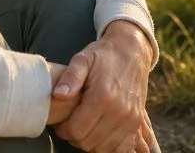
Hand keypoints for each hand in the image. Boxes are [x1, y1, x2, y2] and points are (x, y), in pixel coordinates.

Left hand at [51, 21, 154, 151]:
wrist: (131, 51)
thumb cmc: (103, 55)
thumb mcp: (83, 59)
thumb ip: (70, 77)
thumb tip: (58, 96)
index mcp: (103, 96)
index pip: (76, 130)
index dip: (64, 129)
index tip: (62, 120)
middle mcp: (119, 111)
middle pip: (88, 142)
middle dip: (74, 136)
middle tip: (71, 122)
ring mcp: (130, 119)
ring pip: (102, 149)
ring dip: (90, 142)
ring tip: (85, 125)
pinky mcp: (136, 123)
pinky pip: (121, 148)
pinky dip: (108, 146)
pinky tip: (100, 133)